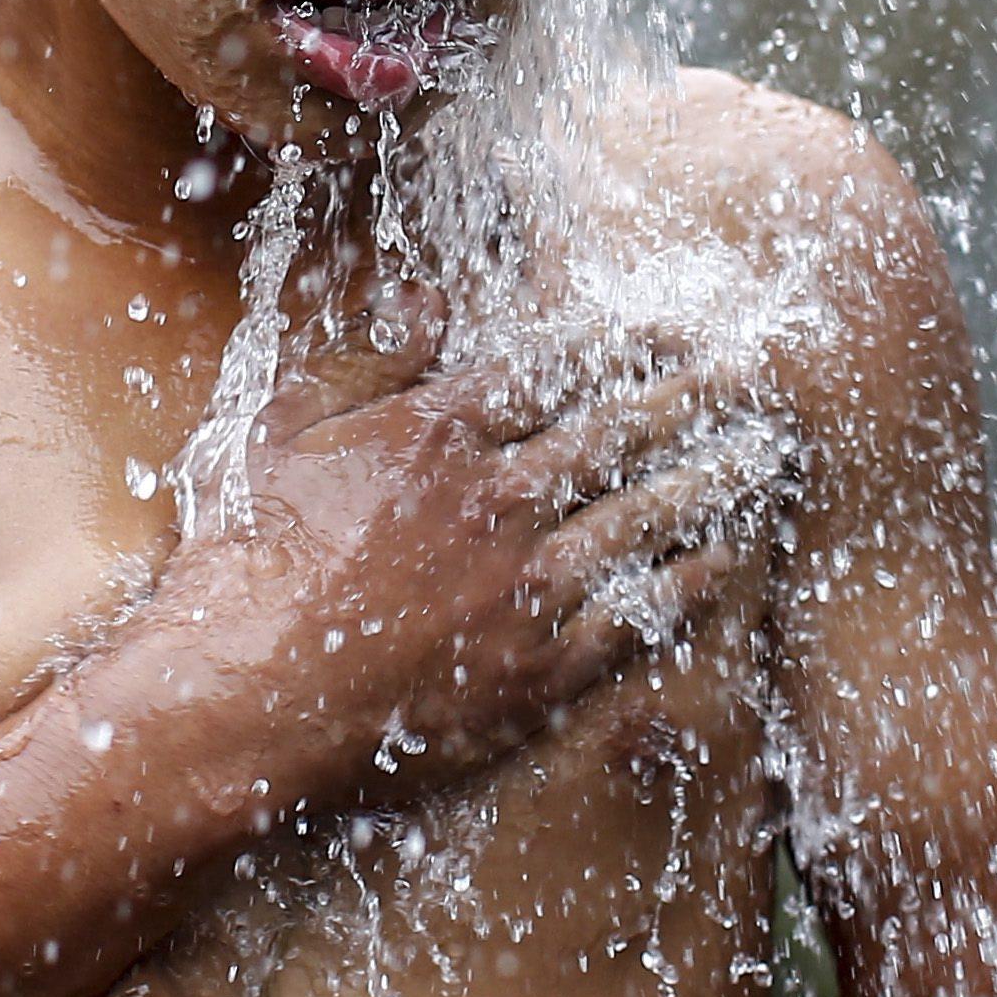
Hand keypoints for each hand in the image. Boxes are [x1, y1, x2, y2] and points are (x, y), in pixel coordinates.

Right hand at [122, 315, 777, 813]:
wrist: (236, 699)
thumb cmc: (244, 563)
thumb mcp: (281, 433)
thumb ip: (362, 359)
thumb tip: (428, 296)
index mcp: (438, 431)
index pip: (556, 367)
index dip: (625, 340)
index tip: (674, 325)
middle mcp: (496, 499)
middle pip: (619, 432)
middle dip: (692, 397)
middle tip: (752, 375)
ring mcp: (522, 588)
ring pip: (642, 516)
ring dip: (710, 479)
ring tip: (760, 455)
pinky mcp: (536, 671)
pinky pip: (636, 615)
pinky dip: (689, 582)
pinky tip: (727, 560)